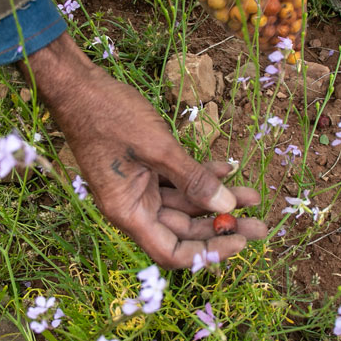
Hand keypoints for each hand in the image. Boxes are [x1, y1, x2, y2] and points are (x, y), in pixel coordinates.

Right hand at [21, 35, 267, 267]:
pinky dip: (201, 175)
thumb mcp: (158, 148)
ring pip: (185, 204)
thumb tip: (227, 209)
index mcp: (128, 212)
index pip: (171, 252)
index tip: (239, 242)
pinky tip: (228, 168)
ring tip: (253, 196)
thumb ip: (193, 179)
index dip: (207, 254)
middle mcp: (133, 206)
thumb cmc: (109, 116)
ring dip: (218, 199)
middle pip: (183, 230)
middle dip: (222, 227)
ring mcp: (139, 187)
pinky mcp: (145, 168)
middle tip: (261, 226)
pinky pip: (178, 181)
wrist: (78, 86)